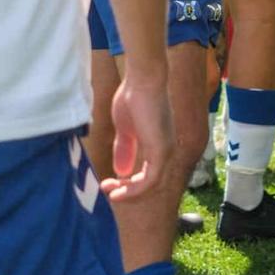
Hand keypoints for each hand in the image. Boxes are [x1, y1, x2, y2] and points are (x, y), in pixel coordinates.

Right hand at [104, 65, 173, 202]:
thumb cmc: (133, 97)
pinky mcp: (162, 151)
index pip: (148, 175)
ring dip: (130, 193)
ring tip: (111, 194)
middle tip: (108, 191)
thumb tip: (121, 171)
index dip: (128, 184)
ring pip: (151, 186)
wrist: (142, 80)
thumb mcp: (124, 129)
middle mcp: (166, 151)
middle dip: (128, 191)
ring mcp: (166, 152)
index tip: (108, 184)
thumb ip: (124, 149)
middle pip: (150, 184)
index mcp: (159, 146)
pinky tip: (118, 191)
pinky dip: (135, 189)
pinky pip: (150, 180)